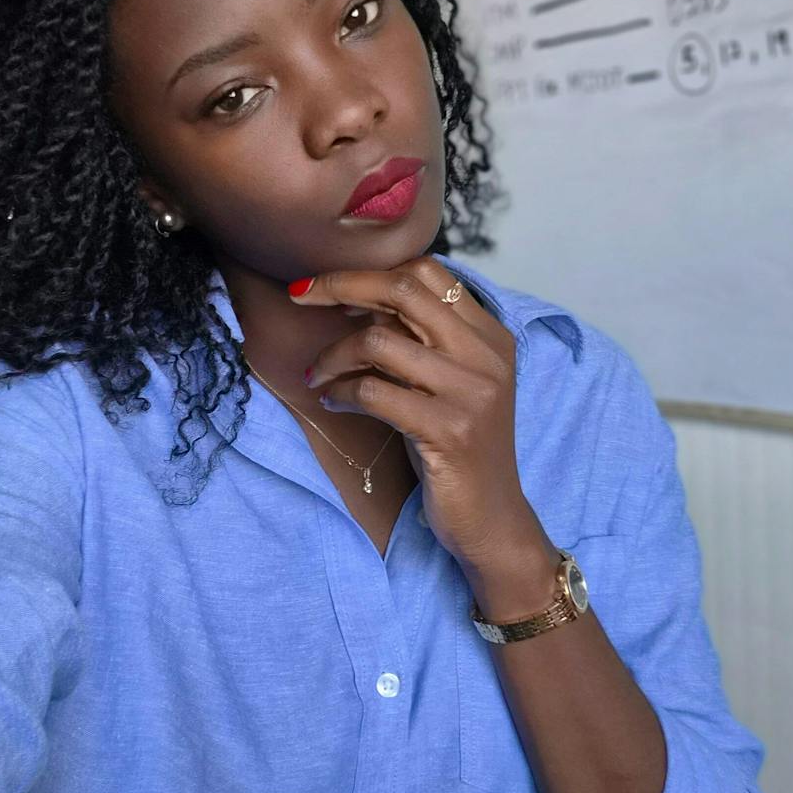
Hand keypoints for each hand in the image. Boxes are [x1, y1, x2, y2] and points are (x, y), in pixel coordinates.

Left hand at [289, 255, 547, 569]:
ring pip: (378, 341)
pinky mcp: (449, 431)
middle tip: (299, 297)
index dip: (370, 271)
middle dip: (339, 285)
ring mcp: (471, 393)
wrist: (492, 520)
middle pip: (402, 290)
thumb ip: (421, 340)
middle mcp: (486, 356)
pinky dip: (340, 392)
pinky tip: (332, 402)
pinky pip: (374, 391)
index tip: (331, 289)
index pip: (428, 272)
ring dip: (332, 356)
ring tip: (317, 377)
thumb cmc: (459, 450)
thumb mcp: (450, 384)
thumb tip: (356, 298)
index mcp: (491, 336)